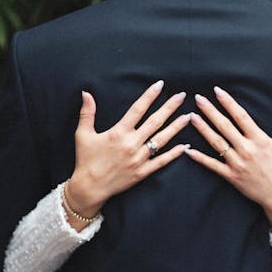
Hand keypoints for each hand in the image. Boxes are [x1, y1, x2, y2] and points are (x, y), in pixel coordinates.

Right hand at [65, 81, 189, 227]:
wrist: (90, 187)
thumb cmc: (86, 160)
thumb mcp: (83, 134)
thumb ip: (87, 112)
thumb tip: (86, 93)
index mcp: (118, 132)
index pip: (137, 109)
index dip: (150, 96)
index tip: (160, 84)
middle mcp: (131, 144)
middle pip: (155, 122)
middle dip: (170, 107)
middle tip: (182, 96)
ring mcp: (139, 158)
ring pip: (162, 140)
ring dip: (176, 127)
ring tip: (188, 116)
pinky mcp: (142, 172)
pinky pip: (162, 161)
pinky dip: (174, 154)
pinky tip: (185, 146)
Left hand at [186, 86, 271, 238]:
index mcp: (260, 140)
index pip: (241, 116)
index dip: (228, 102)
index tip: (218, 91)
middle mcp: (247, 149)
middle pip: (224, 126)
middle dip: (210, 111)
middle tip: (198, 98)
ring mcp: (237, 163)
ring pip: (216, 143)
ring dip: (203, 129)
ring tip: (191, 116)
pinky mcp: (232, 176)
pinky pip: (213, 166)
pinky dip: (200, 158)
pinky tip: (188, 150)